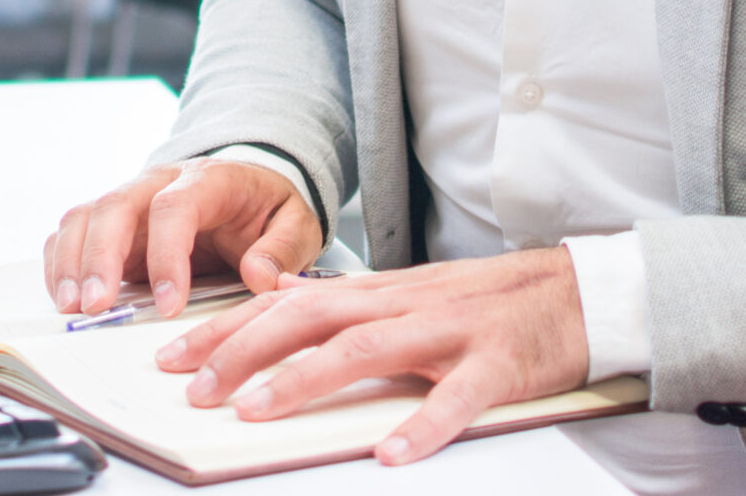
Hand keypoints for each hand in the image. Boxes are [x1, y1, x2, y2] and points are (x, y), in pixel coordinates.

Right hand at [43, 159, 322, 317]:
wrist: (251, 187)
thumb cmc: (269, 209)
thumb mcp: (296, 224)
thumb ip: (282, 249)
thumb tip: (259, 277)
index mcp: (208, 179)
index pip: (174, 207)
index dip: (167, 255)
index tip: (169, 306)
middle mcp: (159, 182)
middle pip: (116, 206)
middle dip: (100, 258)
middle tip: (95, 308)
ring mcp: (131, 198)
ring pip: (85, 216)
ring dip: (72, 261)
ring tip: (71, 308)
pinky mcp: (113, 221)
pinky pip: (73, 231)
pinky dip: (61, 261)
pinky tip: (63, 296)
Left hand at [156, 247, 588, 465]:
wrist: (575, 291)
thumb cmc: (486, 303)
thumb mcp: (406, 297)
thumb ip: (345, 305)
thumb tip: (276, 307)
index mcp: (378, 292)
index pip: (285, 301)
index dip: (225, 327)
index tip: (170, 354)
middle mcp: (403, 304)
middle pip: (308, 317)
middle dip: (242, 350)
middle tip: (193, 389)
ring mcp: (449, 332)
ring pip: (365, 348)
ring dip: (304, 380)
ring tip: (257, 413)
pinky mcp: (497, 366)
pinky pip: (457, 399)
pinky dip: (422, 425)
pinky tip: (391, 454)